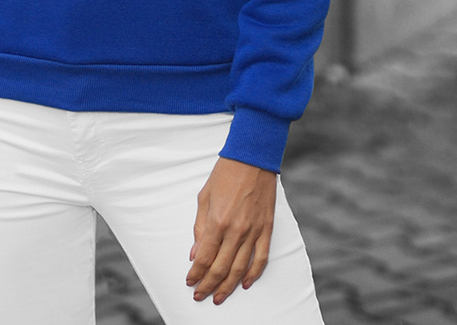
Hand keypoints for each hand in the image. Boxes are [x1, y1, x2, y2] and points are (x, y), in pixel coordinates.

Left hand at [185, 156, 276, 304]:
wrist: (252, 158)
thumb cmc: (225, 174)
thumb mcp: (204, 197)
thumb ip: (200, 227)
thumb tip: (196, 253)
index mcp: (217, 222)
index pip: (204, 258)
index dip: (196, 274)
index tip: (189, 282)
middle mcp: (236, 231)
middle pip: (221, 268)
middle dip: (208, 285)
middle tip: (200, 296)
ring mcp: (253, 232)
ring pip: (240, 269)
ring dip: (228, 286)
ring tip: (219, 297)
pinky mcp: (267, 229)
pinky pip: (261, 258)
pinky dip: (253, 274)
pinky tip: (244, 284)